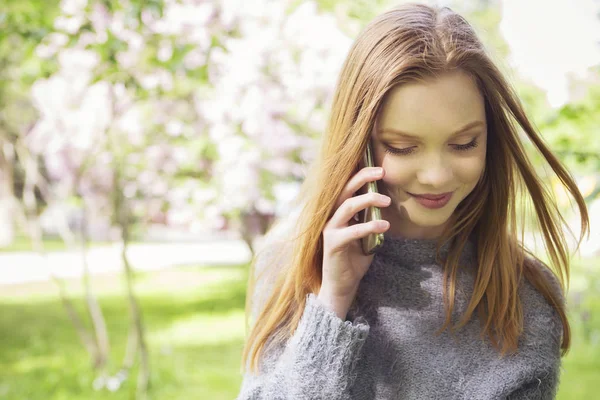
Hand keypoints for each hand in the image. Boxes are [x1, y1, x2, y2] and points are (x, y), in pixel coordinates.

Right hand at [319, 166, 390, 318]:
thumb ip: (370, 218)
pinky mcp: (332, 244)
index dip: (360, 174)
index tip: (377, 165)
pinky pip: (352, 230)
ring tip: (387, 200)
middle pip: (344, 189)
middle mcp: (331, 217)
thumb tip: (386, 201)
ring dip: (368, 199)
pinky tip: (384, 225)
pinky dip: (370, 226)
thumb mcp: (366, 234)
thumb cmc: (354, 259)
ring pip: (347, 206)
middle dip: (362, 177)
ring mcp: (330, 230)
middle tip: (381, 171)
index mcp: (339, 212)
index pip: (347, 187)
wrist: (342, 285)